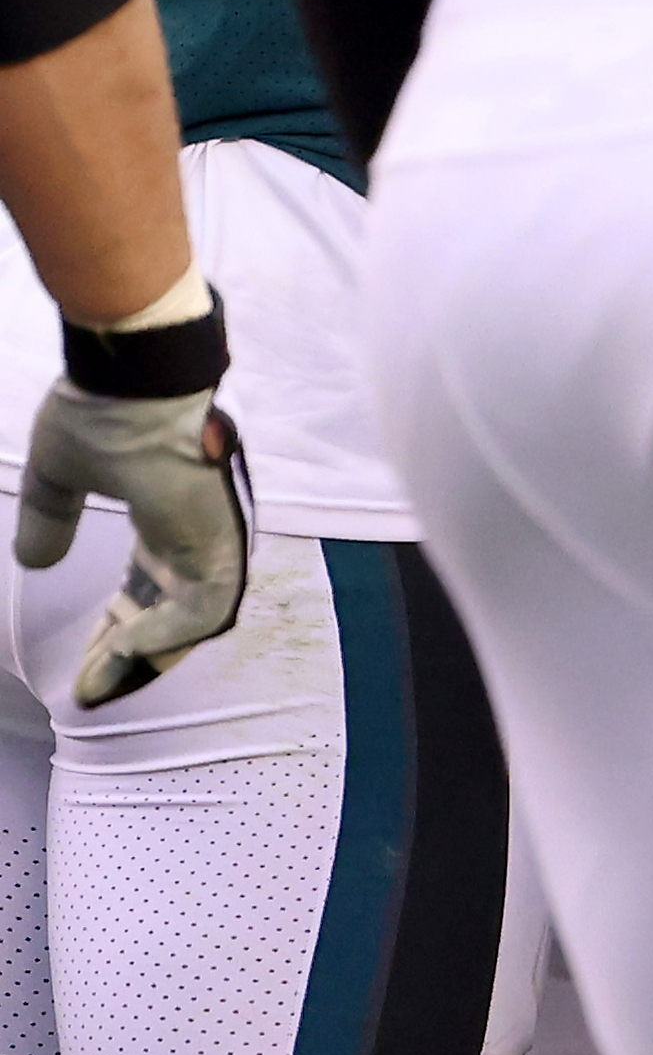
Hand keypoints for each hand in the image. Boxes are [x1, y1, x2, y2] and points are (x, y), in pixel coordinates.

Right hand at [15, 379, 249, 707]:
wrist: (136, 372)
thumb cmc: (104, 411)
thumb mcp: (62, 475)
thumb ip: (51, 518)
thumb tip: (33, 562)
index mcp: (167, 510)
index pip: (156, 581)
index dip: (125, 622)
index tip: (91, 657)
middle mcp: (196, 526)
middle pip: (172, 605)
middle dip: (132, 649)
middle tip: (92, 682)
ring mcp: (211, 530)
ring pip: (194, 614)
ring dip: (149, 652)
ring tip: (102, 680)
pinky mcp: (216, 534)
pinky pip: (204, 604)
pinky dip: (167, 635)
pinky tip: (123, 652)